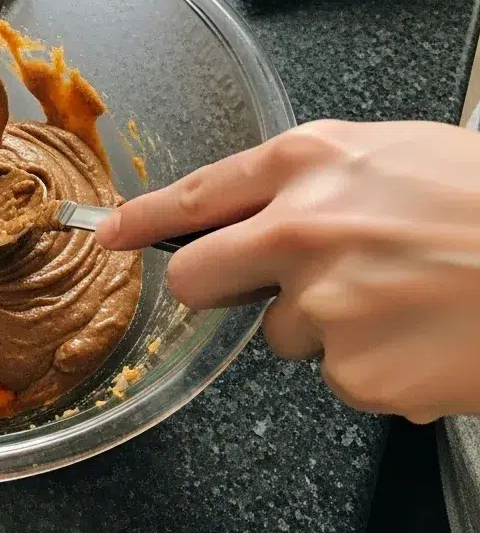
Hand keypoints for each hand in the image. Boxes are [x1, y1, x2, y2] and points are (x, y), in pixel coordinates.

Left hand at [95, 120, 479, 421]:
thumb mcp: (391, 156)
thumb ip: (310, 183)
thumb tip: (254, 219)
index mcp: (309, 164)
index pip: (195, 195)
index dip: (142, 220)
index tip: (109, 236)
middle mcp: (301, 230)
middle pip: (200, 279)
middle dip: (221, 288)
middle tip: (276, 285)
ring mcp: (325, 305)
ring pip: (284, 333)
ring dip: (328, 325)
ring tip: (403, 300)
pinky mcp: (357, 372)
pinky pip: (340, 376)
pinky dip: (374, 366)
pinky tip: (424, 338)